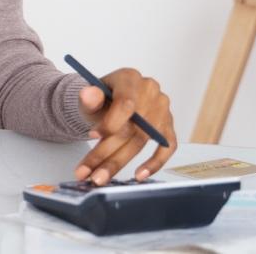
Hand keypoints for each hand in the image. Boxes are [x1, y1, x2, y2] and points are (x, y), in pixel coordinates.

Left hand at [73, 68, 176, 184]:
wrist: (108, 101)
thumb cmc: (100, 99)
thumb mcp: (89, 97)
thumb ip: (88, 98)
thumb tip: (88, 95)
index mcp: (130, 78)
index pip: (126, 103)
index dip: (110, 123)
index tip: (92, 135)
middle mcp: (150, 91)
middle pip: (132, 127)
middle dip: (108, 153)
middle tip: (91, 173)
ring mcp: (162, 109)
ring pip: (143, 140)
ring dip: (120, 162)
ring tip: (100, 177)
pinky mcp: (168, 125)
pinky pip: (167, 146)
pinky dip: (155, 162)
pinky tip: (140, 175)